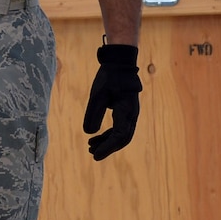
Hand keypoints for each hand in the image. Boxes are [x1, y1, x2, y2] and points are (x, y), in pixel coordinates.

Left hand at [83, 44, 141, 159]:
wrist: (120, 65)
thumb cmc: (109, 78)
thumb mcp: (97, 95)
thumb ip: (93, 114)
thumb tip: (89, 133)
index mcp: (126, 111)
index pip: (119, 135)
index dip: (108, 147)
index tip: (95, 155)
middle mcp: (131, 115)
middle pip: (122, 138)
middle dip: (108, 148)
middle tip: (93, 155)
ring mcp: (130, 114)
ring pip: (120, 134)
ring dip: (107, 142)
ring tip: (90, 147)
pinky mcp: (125, 112)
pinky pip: (118, 128)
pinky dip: (107, 134)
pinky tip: (93, 137)